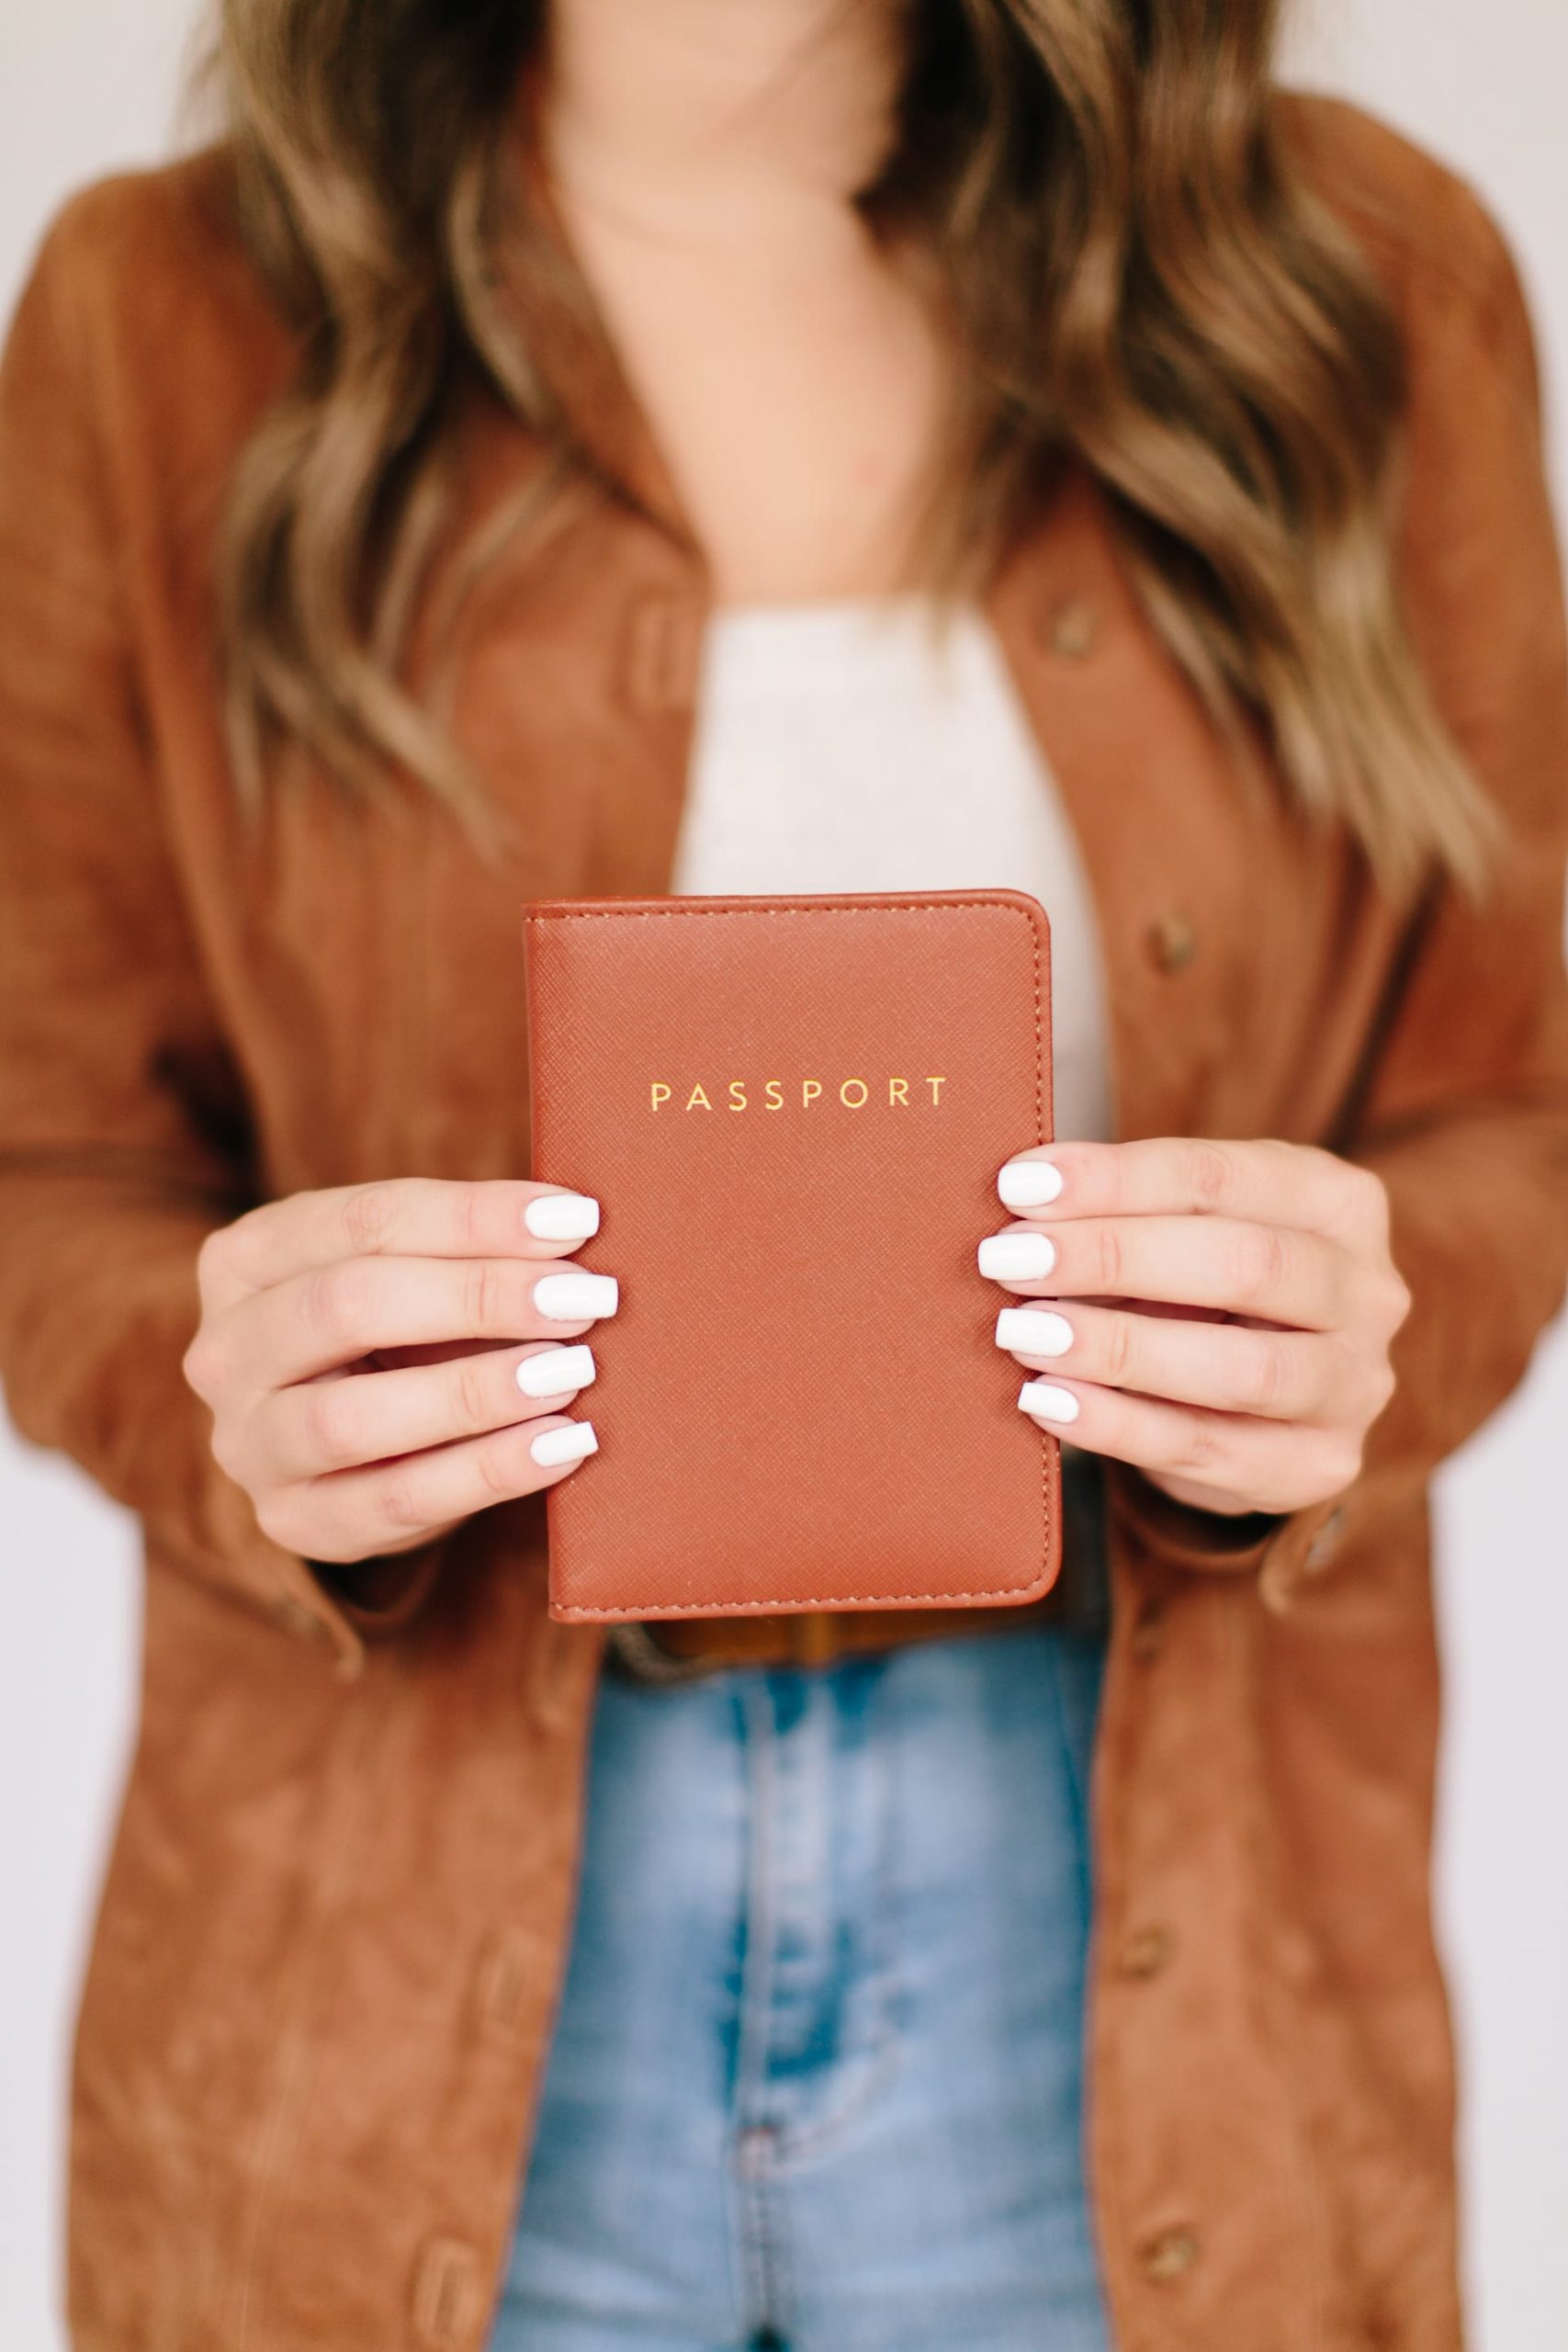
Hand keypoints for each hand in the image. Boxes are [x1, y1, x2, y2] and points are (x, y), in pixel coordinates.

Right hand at [183, 1179, 614, 1562]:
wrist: (358, 1448)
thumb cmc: (402, 1332)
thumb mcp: (415, 1272)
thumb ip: (471, 1246)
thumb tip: (579, 1227)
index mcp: (246, 1258)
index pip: (363, 1221)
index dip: (474, 1218)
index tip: (575, 1222)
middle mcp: (227, 1351)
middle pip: (346, 1305)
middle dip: (478, 1296)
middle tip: (583, 1297)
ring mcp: (248, 1445)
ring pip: (352, 1418)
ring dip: (475, 1392)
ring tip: (572, 1371)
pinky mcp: (298, 1522)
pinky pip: (396, 1501)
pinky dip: (489, 1472)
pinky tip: (562, 1445)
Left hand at [980, 1137, 1410, 1518]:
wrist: (1260, 1400)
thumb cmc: (1202, 1287)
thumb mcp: (1181, 1229)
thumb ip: (1121, 1210)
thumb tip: (1016, 1199)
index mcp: (1337, 1202)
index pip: (1221, 1178)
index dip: (1116, 1180)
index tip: (1020, 1184)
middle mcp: (1368, 1291)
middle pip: (1245, 1265)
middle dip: (1113, 1257)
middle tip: (1009, 1259)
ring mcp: (1355, 1385)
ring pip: (1241, 1370)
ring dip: (1118, 1349)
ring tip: (1022, 1332)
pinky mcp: (1319, 1464)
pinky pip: (1210, 1449)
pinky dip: (1119, 1425)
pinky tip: (1047, 1401)